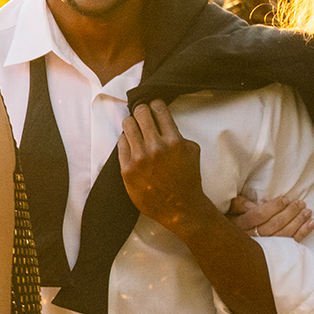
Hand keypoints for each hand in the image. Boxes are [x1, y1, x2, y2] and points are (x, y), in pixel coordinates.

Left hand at [116, 100, 215, 236]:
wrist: (180, 208)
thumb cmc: (188, 179)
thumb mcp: (192, 151)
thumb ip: (178, 133)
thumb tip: (162, 120)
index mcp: (174, 141)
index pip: (158, 109)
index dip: (155, 105)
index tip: (153, 107)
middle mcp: (156, 147)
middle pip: (140, 113)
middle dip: (142, 111)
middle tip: (143, 116)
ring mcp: (140, 158)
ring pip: (127, 125)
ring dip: (132, 124)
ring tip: (135, 129)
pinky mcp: (127, 169)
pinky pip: (120, 143)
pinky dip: (126, 141)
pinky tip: (132, 145)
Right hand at [228, 194, 313, 241]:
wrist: (231, 247)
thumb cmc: (232, 223)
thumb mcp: (230, 211)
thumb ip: (239, 205)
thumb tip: (252, 205)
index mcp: (240, 225)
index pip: (258, 215)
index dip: (273, 207)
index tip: (285, 199)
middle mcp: (252, 238)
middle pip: (274, 225)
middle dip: (290, 213)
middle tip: (301, 203)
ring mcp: (263, 248)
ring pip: (284, 235)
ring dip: (298, 222)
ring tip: (307, 212)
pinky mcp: (275, 253)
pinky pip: (291, 243)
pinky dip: (303, 233)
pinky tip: (312, 223)